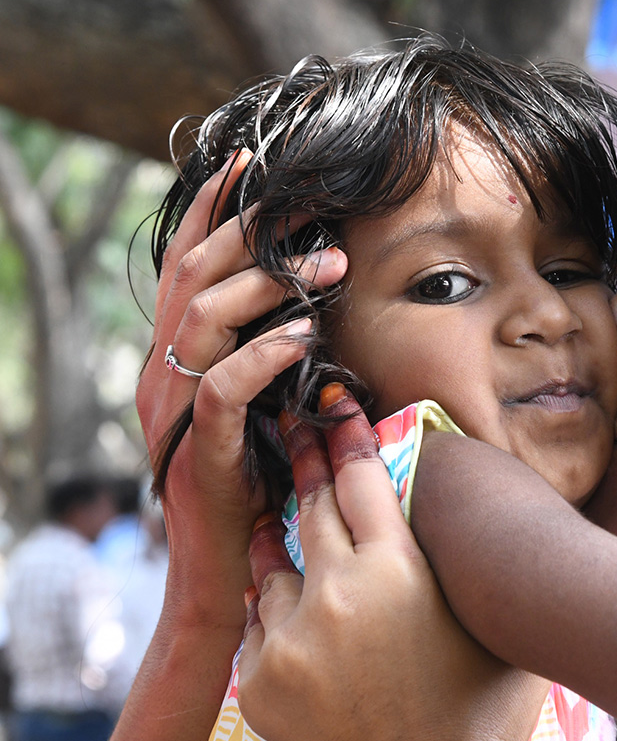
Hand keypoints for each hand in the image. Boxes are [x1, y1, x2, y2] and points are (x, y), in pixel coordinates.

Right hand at [137, 150, 345, 629]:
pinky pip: (223, 387)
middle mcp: (163, 374)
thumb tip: (311, 308)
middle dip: (251, 233)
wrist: (227, 574)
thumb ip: (267, 360)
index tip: (253, 166)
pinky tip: (306, 336)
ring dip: (270, 284)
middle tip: (313, 210)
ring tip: (328, 265)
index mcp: (175, 358)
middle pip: (193, 277)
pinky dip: (265, 355)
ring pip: (205, 319)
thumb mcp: (262, 411)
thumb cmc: (255, 489)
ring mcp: (175, 412)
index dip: (212, 212)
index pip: (185, 268)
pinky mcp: (200, 451)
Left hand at [238, 387, 546, 740]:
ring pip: (274, 563)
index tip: (331, 399)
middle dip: (308, 464)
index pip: (363, 479)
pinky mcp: (260, 679)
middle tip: (300, 430)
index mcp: (403, 574)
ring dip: (283, 541)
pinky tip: (287, 602)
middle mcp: (340, 594)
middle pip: (312, 506)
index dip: (345, 433)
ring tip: (281, 520)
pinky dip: (273, 607)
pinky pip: (257, 621)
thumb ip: (475, 569)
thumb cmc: (482, 722)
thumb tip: (483, 521)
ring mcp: (292, 638)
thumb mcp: (495, 629)